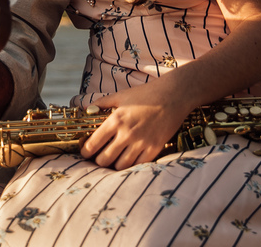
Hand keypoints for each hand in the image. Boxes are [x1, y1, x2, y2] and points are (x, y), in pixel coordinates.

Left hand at [80, 83, 194, 170]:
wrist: (174, 95)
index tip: (85, 152)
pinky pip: (137, 165)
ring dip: (114, 165)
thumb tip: (87, 109)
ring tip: (114, 160)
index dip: (85, 151)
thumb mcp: (121, 95)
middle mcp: (127, 133)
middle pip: (104, 160)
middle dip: (98, 161)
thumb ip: (102, 103)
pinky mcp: (154, 148)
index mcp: (116, 119)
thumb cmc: (147, 94)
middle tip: (99, 158)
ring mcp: (141, 143)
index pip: (93, 144)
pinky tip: (129, 160)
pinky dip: (131, 165)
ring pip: (120, 166)